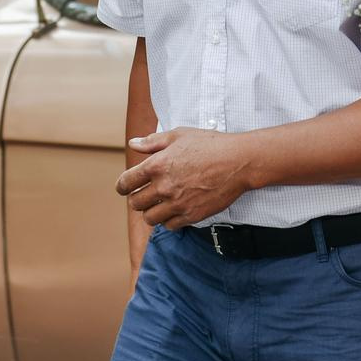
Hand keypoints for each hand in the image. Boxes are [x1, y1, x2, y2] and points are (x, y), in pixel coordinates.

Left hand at [115, 128, 257, 229]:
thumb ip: (153, 142)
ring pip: (150, 218)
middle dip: (137, 199)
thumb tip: (133, 144)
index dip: (122, 186)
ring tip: (160, 204)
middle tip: (145, 195)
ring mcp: (177, 203)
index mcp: (157, 165)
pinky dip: (169, 220)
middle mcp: (164, 186)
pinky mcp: (191, 215)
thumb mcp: (179, 135)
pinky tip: (175, 210)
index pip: (126, 183)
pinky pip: (170, 225)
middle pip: (136, 203)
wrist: (238, 161)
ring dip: (152, 211)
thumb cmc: (210, 145)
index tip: (125, 187)